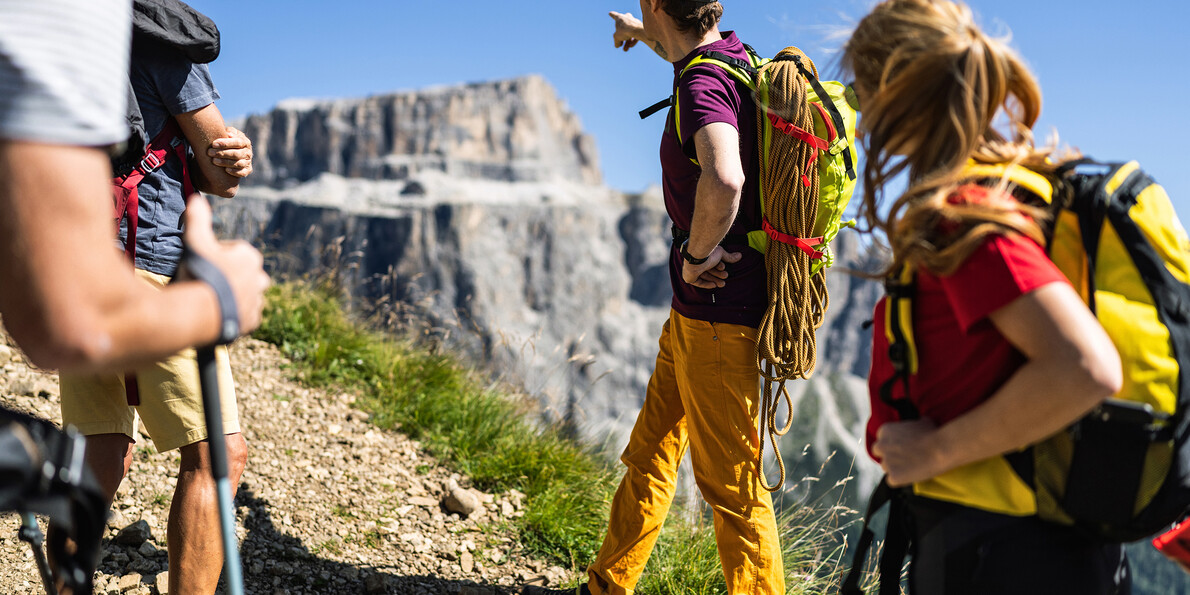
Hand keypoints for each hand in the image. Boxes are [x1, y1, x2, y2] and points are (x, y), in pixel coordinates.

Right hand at [181, 195, 268, 336]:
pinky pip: (245, 315)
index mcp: (250, 257)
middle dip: (229, 276)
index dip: (215, 257)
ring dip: (233, 295)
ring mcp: (257, 300)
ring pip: (245, 294)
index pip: (234, 253)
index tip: (203, 264)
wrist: (201, 311)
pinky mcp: (253, 320)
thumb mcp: (196, 241)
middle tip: (207, 282)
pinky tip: (219, 313)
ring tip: (211, 299)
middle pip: (243, 273)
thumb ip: (198, 219)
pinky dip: (234, 314)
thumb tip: (196, 197)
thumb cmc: (200, 272)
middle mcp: (260, 278)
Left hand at [208, 126, 252, 177]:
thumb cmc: (227, 142)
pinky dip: (235, 172)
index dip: (226, 143)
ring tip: (214, 161)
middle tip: (210, 152)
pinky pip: (242, 173)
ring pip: (239, 163)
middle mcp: (248, 152)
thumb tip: (228, 134)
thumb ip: (229, 132)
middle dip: (223, 153)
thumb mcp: (229, 134)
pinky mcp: (247, 170)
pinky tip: (226, 170)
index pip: (238, 142)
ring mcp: (248, 162)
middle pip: (237, 154)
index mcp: (245, 142)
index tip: (213, 144)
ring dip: (226, 162)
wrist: (231, 152)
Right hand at [609, 11, 643, 51]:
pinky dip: (633, 40)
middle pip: (623, 28)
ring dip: (627, 42)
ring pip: (630, 32)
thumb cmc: (625, 31)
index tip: (610, 13)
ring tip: (625, 49)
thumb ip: (616, 41)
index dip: (612, 15)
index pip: (614, 15)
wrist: (637, 30)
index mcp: (620, 17)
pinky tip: (631, 46)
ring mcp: (634, 21)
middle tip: (620, 44)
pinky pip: (636, 34)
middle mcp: (627, 17)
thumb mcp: (617, 37)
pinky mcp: (641, 26)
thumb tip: (617, 45)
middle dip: (622, 37)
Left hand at [681, 246, 741, 288]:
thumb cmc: (708, 253)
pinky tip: (714, 285)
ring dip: (714, 280)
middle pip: (708, 270)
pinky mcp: (688, 276)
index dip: (718, 266)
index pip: (710, 262)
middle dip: (717, 275)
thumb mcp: (721, 254)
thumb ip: (729, 257)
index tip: (723, 267)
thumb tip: (739, 255)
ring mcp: (691, 269)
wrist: (698, 256)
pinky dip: (706, 284)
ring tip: (722, 283)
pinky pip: (698, 282)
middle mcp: (696, 261)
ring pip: (704, 276)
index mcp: (702, 255)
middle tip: (725, 277)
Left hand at [871, 418, 947, 486]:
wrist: (940, 449)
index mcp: (884, 430)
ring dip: (895, 468)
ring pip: (886, 468)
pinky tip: (912, 475)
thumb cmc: (932, 434)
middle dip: (890, 456)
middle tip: (904, 458)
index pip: (882, 440)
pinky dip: (901, 480)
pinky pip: (893, 481)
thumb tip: (917, 424)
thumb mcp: (920, 421)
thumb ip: (911, 425)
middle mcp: (881, 445)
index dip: (893, 445)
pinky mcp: (893, 476)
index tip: (903, 448)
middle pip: (880, 454)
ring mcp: (886, 462)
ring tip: (911, 467)